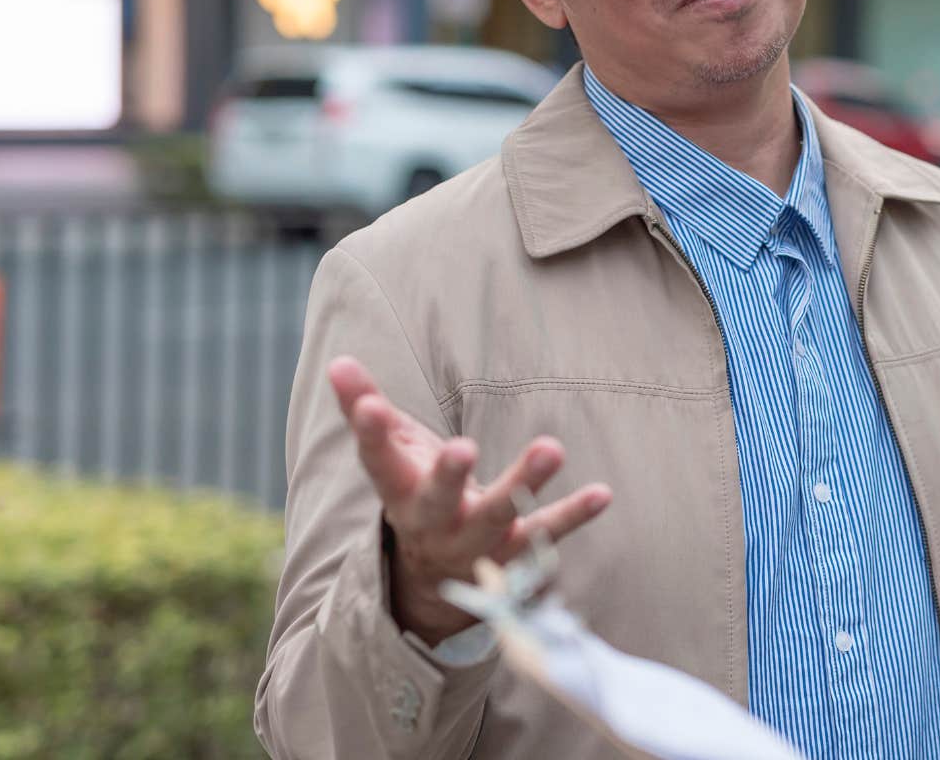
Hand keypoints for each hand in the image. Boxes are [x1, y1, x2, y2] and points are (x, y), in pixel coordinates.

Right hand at [329, 355, 612, 644]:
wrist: (436, 577)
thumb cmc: (416, 492)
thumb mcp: (391, 453)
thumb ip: (364, 408)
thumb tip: (337, 362)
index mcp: (400, 493)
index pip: (379, 464)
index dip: (371, 435)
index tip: (369, 406)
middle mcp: (435, 523)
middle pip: (439, 501)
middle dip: (449, 476)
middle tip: (462, 448)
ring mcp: (477, 542)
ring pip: (498, 516)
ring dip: (524, 484)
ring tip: (551, 448)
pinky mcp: (516, 552)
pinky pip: (545, 533)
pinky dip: (573, 515)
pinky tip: (603, 493)